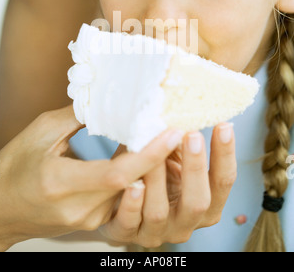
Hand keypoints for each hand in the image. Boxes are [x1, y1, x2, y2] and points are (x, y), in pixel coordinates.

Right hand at [0, 106, 184, 251]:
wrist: (0, 210)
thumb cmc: (14, 168)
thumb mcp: (41, 132)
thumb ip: (78, 116)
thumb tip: (109, 98)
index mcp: (60, 183)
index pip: (117, 174)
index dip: (148, 154)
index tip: (171, 132)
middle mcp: (79, 208)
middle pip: (132, 183)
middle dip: (157, 155)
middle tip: (175, 126)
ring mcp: (88, 220)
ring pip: (132, 191)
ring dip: (150, 165)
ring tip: (164, 136)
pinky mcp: (94, 221)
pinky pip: (123, 197)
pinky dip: (137, 175)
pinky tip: (144, 155)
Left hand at [99, 123, 236, 247]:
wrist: (118, 200)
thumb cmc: (151, 174)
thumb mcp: (170, 156)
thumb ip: (179, 140)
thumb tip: (188, 106)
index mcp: (204, 204)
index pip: (223, 182)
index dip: (225, 155)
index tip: (224, 126)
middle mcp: (185, 223)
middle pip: (199, 203)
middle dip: (196, 168)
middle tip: (192, 135)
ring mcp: (156, 232)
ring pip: (159, 212)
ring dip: (157, 180)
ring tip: (154, 152)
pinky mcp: (126, 235)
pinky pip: (129, 224)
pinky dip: (132, 205)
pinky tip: (132, 186)